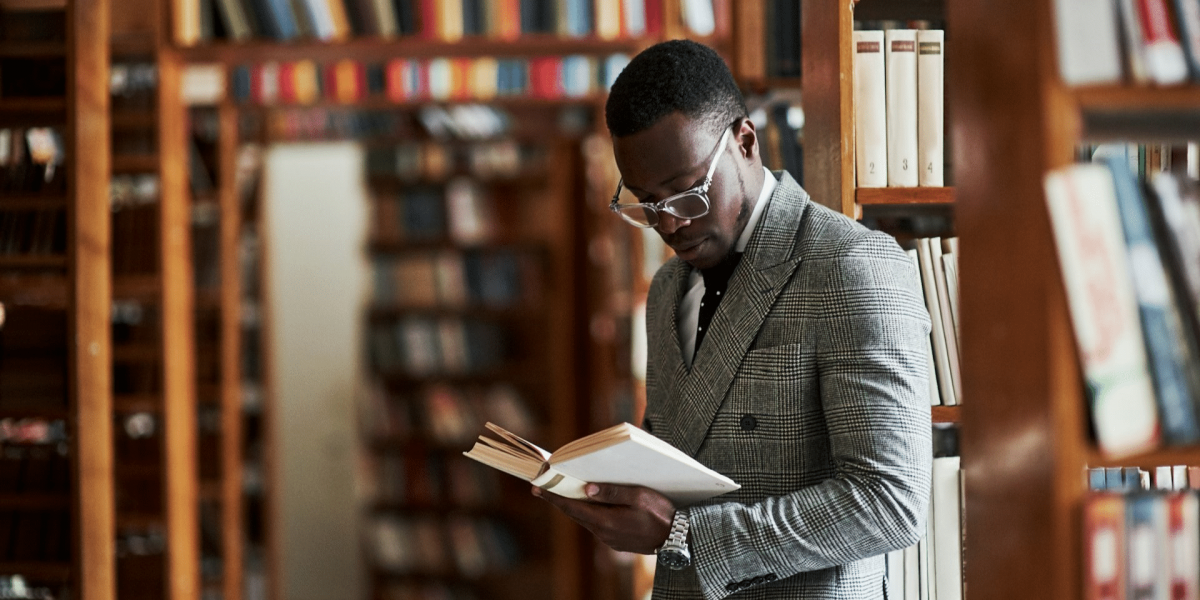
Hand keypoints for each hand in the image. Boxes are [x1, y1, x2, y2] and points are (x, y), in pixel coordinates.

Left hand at [533, 483, 675, 554]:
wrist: (678, 539)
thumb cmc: (661, 514)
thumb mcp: (639, 496)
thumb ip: (613, 492)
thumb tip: (587, 489)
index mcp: (606, 521)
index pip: (572, 507)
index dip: (553, 497)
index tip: (536, 489)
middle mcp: (603, 533)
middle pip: (575, 514)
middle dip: (560, 500)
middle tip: (544, 486)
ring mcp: (609, 539)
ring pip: (586, 519)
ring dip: (576, 506)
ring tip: (566, 490)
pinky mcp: (616, 541)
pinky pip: (597, 524)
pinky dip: (590, 512)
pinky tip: (591, 502)